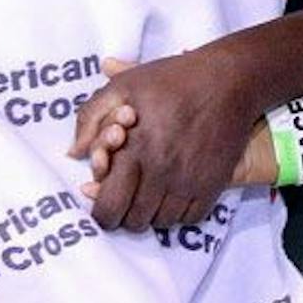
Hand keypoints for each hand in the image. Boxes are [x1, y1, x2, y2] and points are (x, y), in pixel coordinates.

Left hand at [67, 47, 258, 230]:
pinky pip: (191, 218)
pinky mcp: (213, 183)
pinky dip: (180, 211)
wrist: (227, 80)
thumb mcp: (121, 87)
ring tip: (152, 192)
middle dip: (126, 214)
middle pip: (134, 221)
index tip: (106, 202)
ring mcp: (189, 181)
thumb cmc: (171, 81)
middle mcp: (160, 172)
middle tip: (129, 197)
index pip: (108, 208)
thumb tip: (75, 153)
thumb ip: (90, 118)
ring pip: (162, 222)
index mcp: (133, 151)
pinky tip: (175, 192)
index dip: (102, 213)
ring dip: (153, 212)